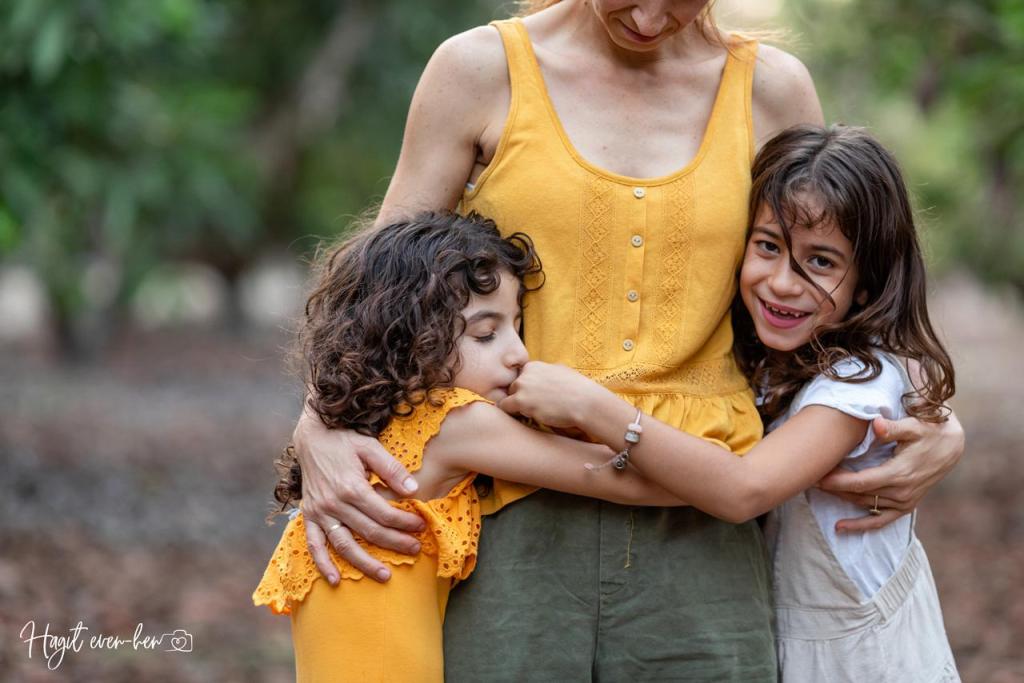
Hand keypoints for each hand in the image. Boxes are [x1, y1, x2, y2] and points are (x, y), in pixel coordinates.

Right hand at [293, 407, 425, 583]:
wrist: (311, 437)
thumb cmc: (344, 440)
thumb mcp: (370, 447)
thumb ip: (392, 469)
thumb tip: (414, 491)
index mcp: (351, 487)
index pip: (384, 513)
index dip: (404, 522)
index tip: (420, 526)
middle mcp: (334, 504)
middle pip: (369, 532)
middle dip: (395, 543)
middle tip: (415, 550)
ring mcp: (320, 513)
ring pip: (344, 545)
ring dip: (364, 563)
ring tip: (385, 576)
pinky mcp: (309, 516)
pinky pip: (314, 545)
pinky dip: (323, 564)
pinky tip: (335, 580)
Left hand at [498, 361, 607, 428]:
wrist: (584, 402)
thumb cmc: (577, 389)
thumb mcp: (561, 372)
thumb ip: (547, 372)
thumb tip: (545, 375)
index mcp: (534, 365)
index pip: (521, 377)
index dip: (527, 389)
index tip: (535, 397)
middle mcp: (526, 373)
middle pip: (514, 387)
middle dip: (521, 397)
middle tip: (535, 407)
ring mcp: (522, 386)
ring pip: (509, 397)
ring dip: (517, 406)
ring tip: (532, 413)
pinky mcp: (520, 401)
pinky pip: (505, 407)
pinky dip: (511, 413)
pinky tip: (525, 417)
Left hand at [817, 411, 964, 531]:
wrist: (952, 445)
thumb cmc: (929, 431)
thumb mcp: (914, 426)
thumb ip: (894, 428)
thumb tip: (876, 424)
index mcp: (900, 473)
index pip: (862, 482)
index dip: (838, 482)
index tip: (817, 477)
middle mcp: (902, 492)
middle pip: (859, 494)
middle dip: (833, 488)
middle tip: (810, 478)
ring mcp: (904, 501)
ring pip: (865, 505)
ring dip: (841, 499)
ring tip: (818, 491)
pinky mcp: (905, 506)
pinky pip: (880, 521)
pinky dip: (861, 526)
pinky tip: (840, 528)